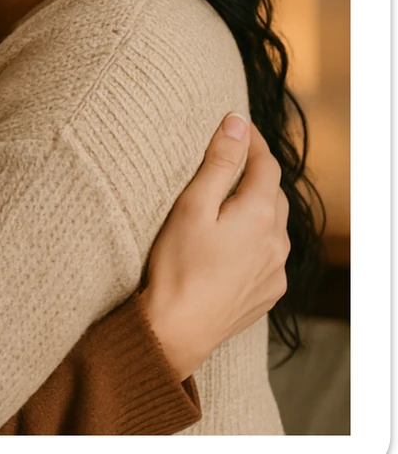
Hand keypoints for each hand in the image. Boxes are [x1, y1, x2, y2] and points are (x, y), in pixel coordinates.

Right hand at [139, 114, 289, 380]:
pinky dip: (257, 238)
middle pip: (274, 194)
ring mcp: (275, 271)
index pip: (267, 165)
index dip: (254, 141)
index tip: (237, 125)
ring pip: (275, 226)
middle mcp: (276, 243)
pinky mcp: (267, 293)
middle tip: (233, 158)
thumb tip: (236, 125)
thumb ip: (218, 162)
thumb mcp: (192, 205)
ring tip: (231, 199)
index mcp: (258, 215)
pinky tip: (234, 242)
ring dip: (259, 207)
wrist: (177, 328)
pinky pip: (270, 255)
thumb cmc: (177, 265)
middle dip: (257, 172)